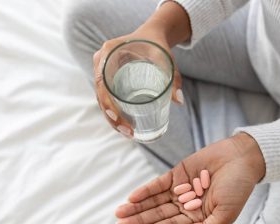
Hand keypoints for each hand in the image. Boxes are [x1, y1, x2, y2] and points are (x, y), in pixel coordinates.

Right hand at [93, 1, 189, 137]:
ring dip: (112, 119)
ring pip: (102, 99)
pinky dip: (114, 112)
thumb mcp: (165, 58)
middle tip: (128, 132)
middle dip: (112, 117)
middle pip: (100, 94)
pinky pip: (107, 97)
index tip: (117, 118)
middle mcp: (101, 62)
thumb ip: (173, 77)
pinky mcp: (108, 79)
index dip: (107, 103)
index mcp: (109, 52)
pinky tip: (124, 126)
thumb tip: (179, 101)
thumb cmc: (157, 43)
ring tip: (129, 133)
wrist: (153, 34)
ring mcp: (103, 71)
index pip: (101, 82)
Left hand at [115, 133, 265, 223]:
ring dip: (137, 206)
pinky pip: (158, 184)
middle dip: (139, 220)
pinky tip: (133, 197)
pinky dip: (146, 190)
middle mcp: (185, 206)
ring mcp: (179, 190)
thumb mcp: (227, 214)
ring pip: (154, 200)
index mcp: (197, 218)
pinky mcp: (177, 174)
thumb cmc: (239, 188)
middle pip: (157, 214)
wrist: (242, 158)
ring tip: (120, 212)